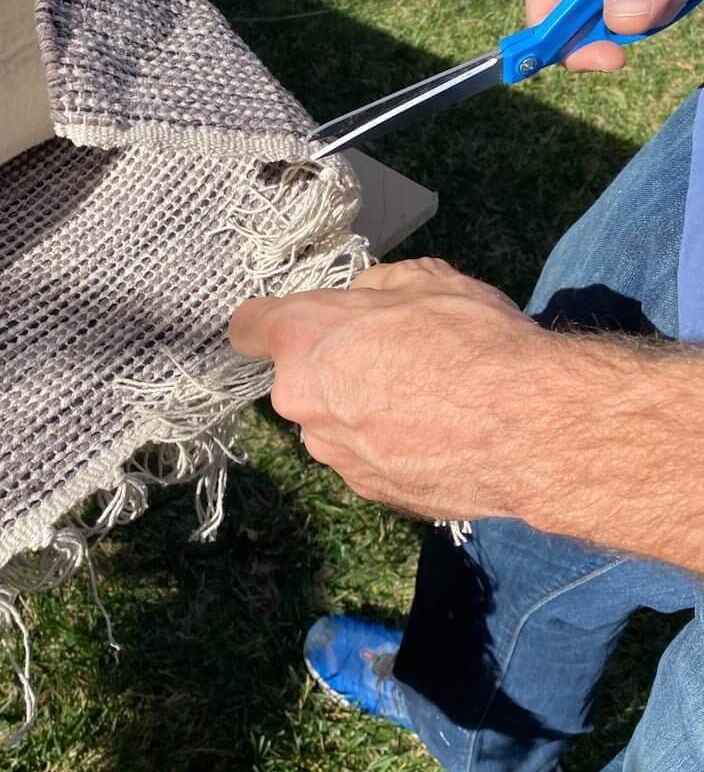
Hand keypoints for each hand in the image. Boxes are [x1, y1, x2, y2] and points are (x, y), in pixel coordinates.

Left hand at [228, 258, 543, 523]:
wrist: (524, 428)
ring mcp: (332, 454)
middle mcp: (301, 400)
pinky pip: (369, 459)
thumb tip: (367, 299)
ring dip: (364, 413)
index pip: (247, 327)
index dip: (269, 322)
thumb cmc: (471, 339)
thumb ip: (379, 286)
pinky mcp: (368, 491)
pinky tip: (440, 437)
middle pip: (300, 379)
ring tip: (429, 403)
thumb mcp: (428, 280)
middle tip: (396, 357)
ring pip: (334, 423)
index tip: (297, 323)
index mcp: (302, 338)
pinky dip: (394, 449)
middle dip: (335, 368)